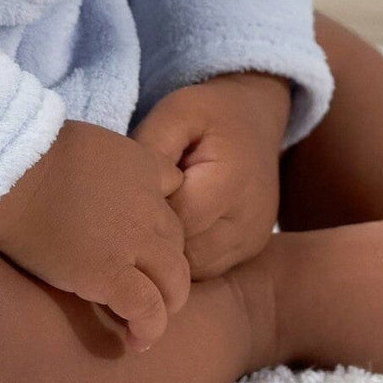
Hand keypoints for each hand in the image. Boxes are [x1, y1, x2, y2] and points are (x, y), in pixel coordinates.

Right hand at [0, 119, 189, 350]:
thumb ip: (105, 164)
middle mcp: (149, 203)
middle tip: (151, 282)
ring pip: (175, 277)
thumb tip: (92, 180)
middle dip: (167, 263)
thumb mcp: (85, 144)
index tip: (147, 233)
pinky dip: (150, 327)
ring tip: (155, 318)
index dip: (161, 215)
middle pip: (177, 239)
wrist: (13, 175)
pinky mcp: (112, 273)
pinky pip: (147, 307)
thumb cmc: (31, 156)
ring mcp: (134, 240)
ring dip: (169, 300)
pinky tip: (139, 340)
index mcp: (142, 164)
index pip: (175, 190)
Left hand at [130, 72, 290, 279]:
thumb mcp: (176, 113)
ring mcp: (252, 240)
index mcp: (231, 180)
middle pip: (186, 253)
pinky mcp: (250, 250)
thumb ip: (151, 148)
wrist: (255, 119)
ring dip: (170, 253)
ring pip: (196, 269)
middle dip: (155, 238)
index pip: (177, 219)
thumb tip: (126, 192)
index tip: (129, 195)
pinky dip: (186, 256)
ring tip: (155, 219)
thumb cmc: (210, 114)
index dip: (145, 212)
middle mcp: (249, 219)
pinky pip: (208, 270)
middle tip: (134, 213)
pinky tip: (172, 229)